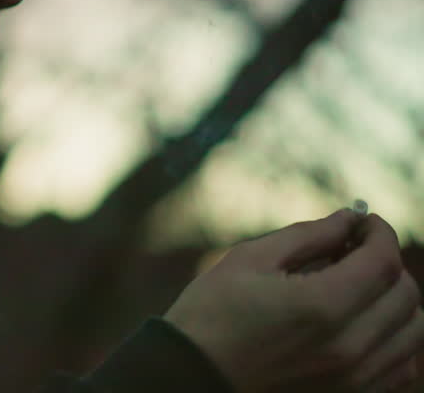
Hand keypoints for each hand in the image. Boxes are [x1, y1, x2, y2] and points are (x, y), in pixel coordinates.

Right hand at [163, 209, 423, 391]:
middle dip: (386, 261)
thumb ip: (308, 235)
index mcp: (322, 306)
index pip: (382, 261)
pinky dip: (397, 338)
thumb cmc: (212, 312)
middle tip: (356, 248)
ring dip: (395, 299)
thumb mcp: (250, 259)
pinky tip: (366, 321)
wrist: (193, 373)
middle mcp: (349, 346)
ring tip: (360, 284)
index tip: (365, 221)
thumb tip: (350, 218)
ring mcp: (355, 377)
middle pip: (405, 294)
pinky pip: (402, 365)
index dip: (380, 232)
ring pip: (412, 330)